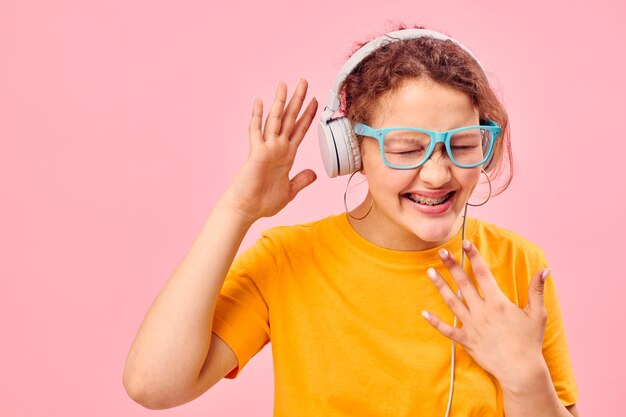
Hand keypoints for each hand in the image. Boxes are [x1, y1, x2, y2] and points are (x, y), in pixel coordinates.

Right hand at [225, 79, 317, 222]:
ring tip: (284, 84)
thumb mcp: (290, 191)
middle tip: (303, 81)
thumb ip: (302, 180)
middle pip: (289, 118)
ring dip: (280, 101)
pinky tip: (259, 102)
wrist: (247, 209)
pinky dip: (257, 116)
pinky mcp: (257, 152)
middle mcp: (278, 148)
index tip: (316, 101)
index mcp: (287, 155)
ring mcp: (267, 148)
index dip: (308, 115)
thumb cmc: (264, 202)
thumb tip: (315, 173)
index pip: (299, 130)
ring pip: (275, 119)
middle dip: (298, 100)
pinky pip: (256, 131)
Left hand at [422, 240, 549, 387]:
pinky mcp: (466, 340)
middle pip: (463, 284)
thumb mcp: (537, 314)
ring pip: (452, 302)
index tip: (465, 243)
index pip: (483, 274)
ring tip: (429, 272)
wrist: (521, 370)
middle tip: (441, 252)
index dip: (474, 257)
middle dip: (452, 266)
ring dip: (440, 286)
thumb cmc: (529, 341)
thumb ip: (537, 290)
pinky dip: (435, 322)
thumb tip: (545, 269)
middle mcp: (482, 311)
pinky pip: (447, 330)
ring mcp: (472, 325)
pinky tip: (424, 313)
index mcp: (498, 302)